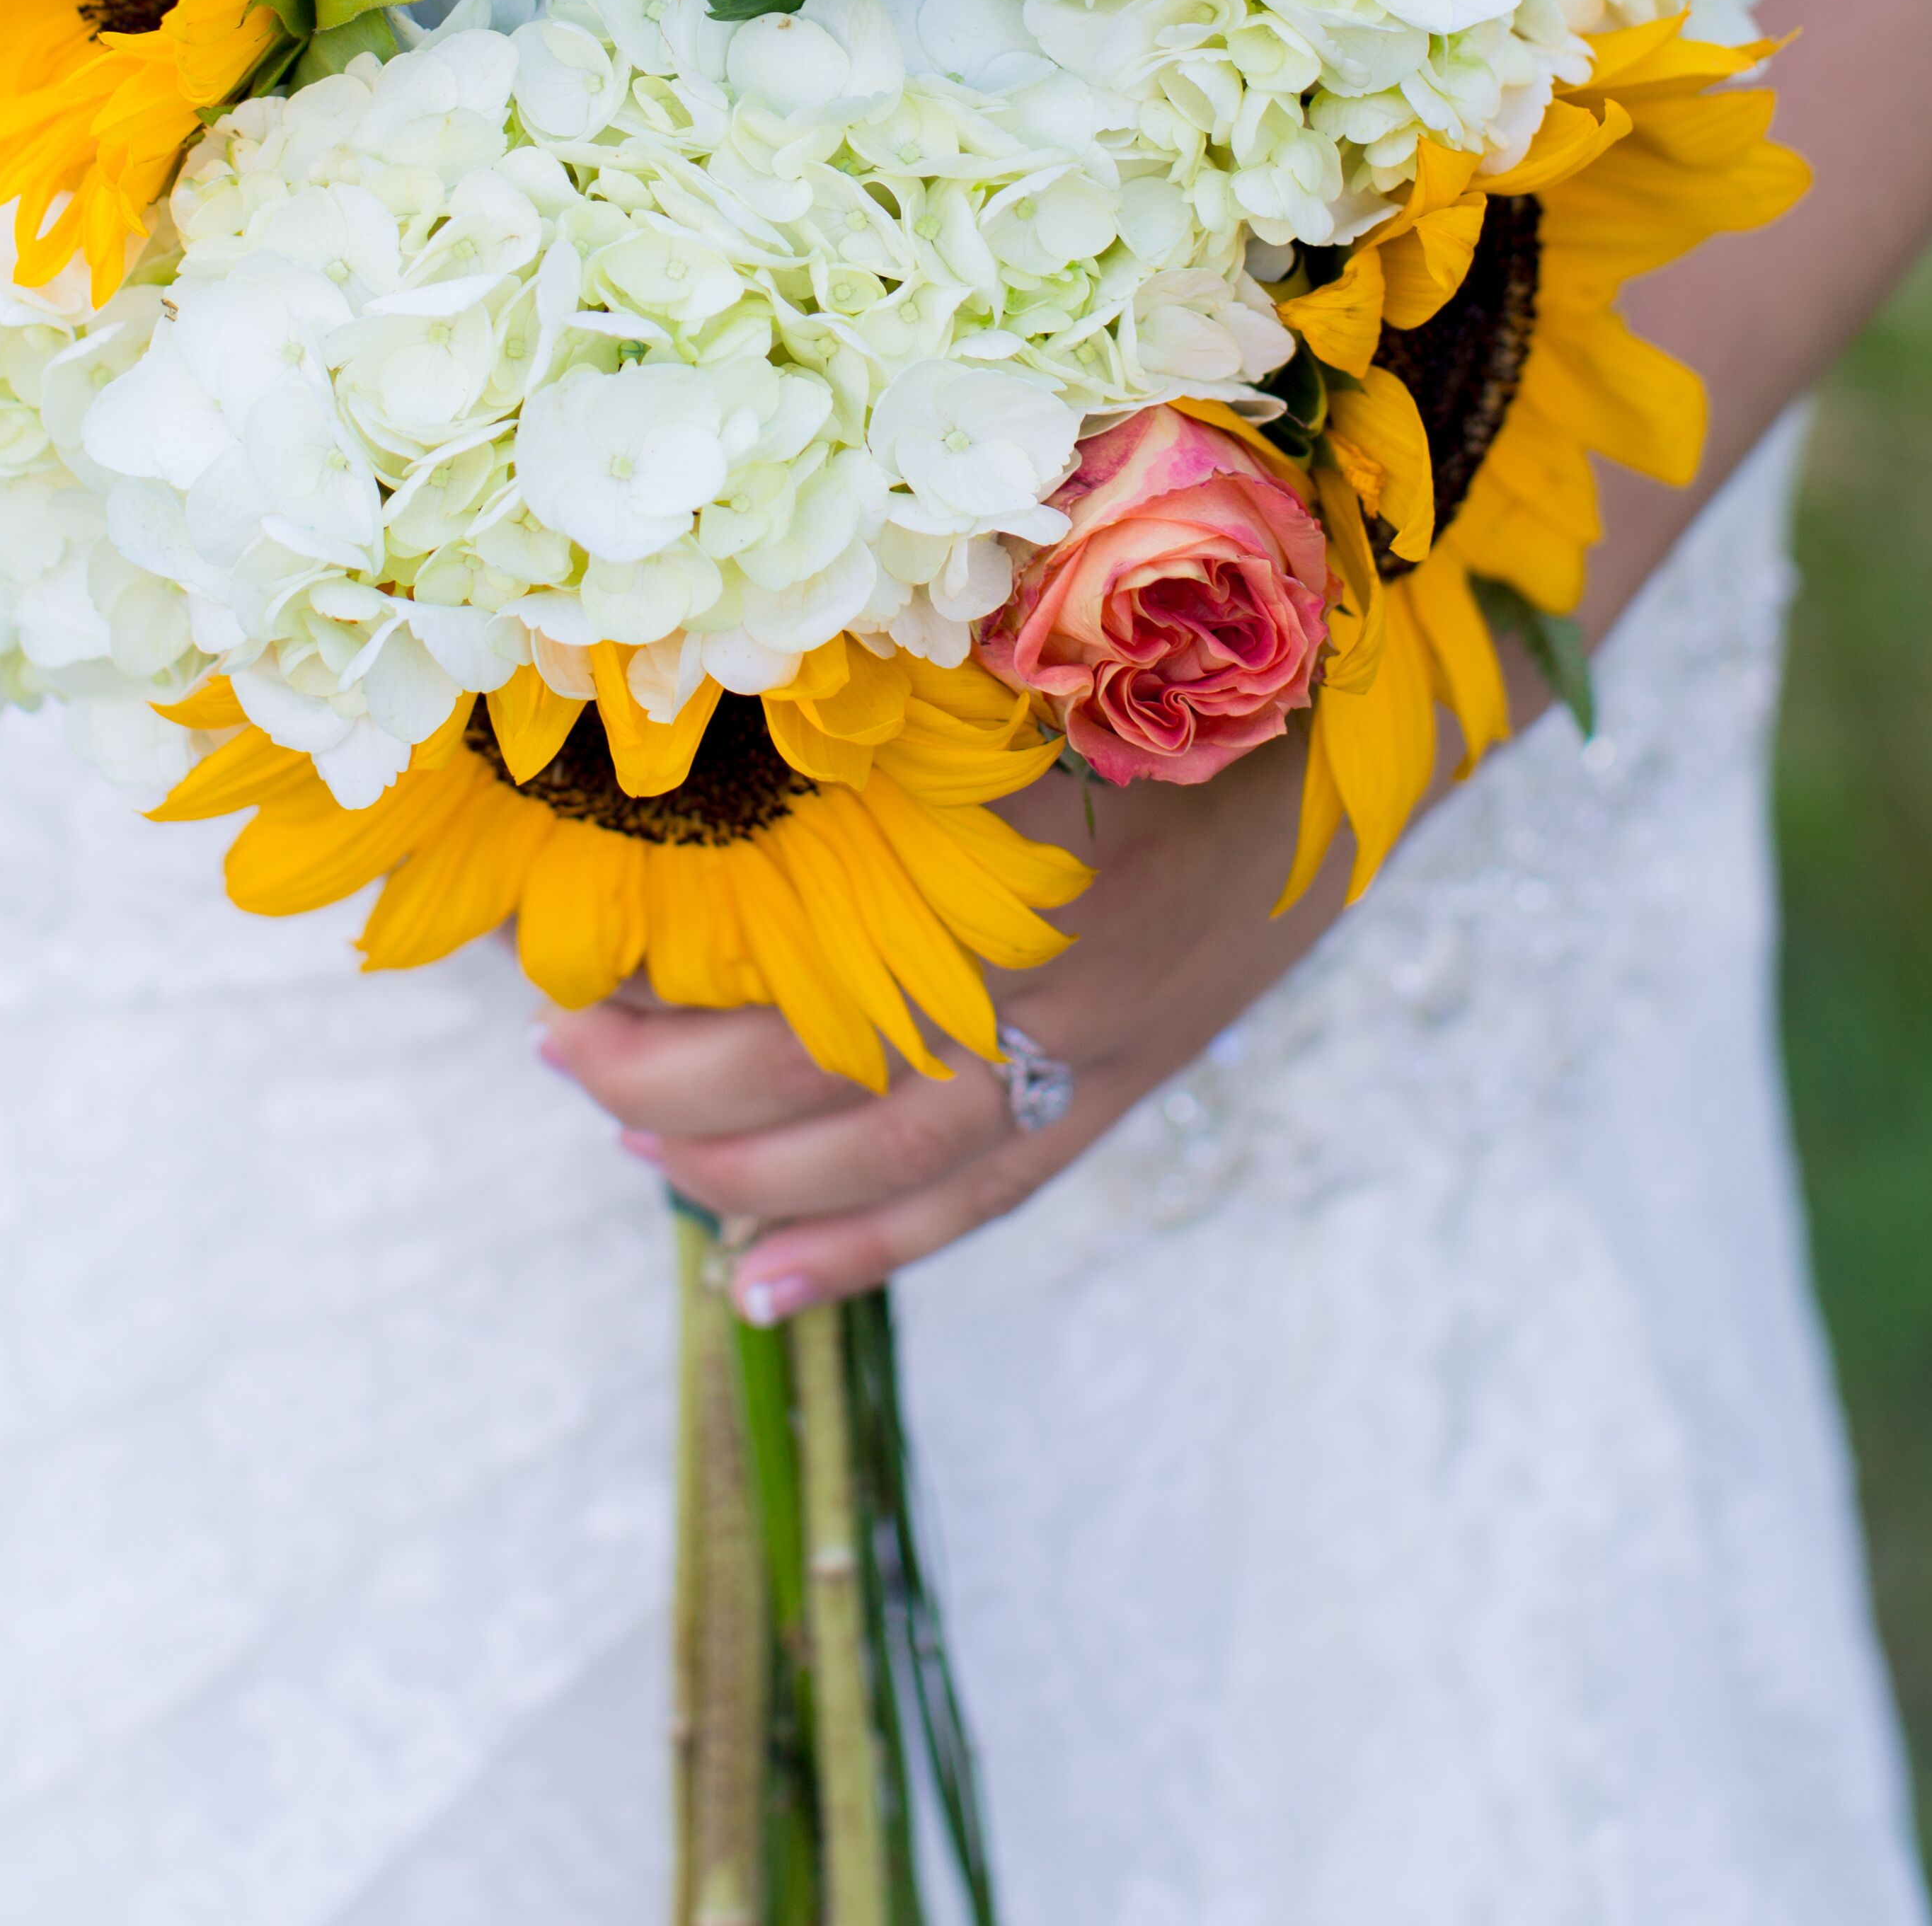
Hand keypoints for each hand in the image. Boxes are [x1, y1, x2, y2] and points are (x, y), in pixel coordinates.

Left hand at [538, 727, 1364, 1319]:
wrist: (1369, 717)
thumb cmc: (1186, 648)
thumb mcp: (1036, 646)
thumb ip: (903, 688)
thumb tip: (732, 689)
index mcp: (999, 851)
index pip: (794, 947)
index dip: (676, 972)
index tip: (575, 957)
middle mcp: (1039, 968)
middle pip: (821, 1070)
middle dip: (670, 1082)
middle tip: (563, 1055)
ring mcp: (1093, 1044)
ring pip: (886, 1155)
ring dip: (741, 1173)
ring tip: (633, 1153)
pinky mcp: (1128, 1084)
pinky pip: (980, 1196)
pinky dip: (865, 1250)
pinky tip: (762, 1285)